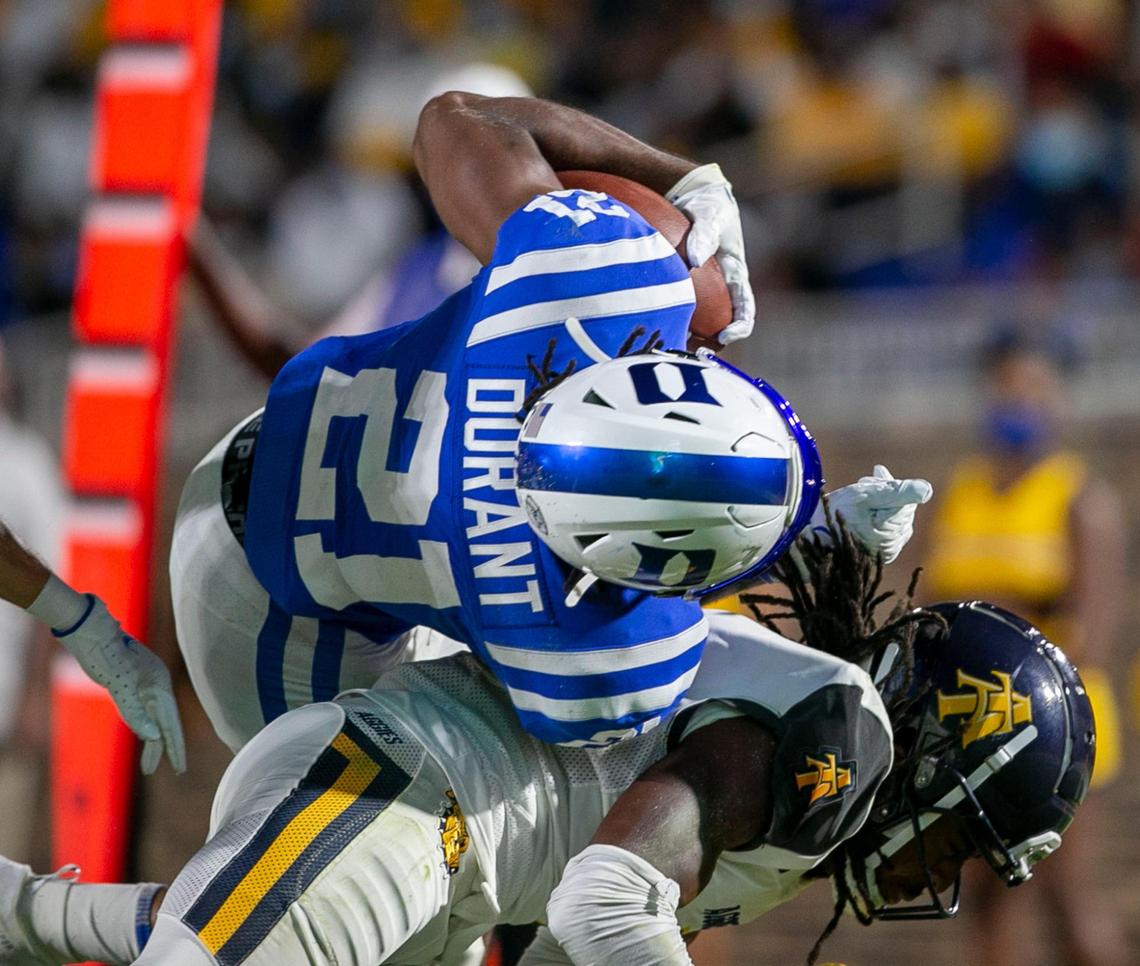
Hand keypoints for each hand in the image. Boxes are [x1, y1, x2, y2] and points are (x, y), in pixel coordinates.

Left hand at [55, 597, 186, 773]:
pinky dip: (145, 728)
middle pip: (166, 722)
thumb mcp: (120, 687)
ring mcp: (146, 684)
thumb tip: (154, 737)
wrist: (92, 634)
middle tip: (176, 771)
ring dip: (153, 742)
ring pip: (154, 718)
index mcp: (159, 685)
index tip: (180, 768)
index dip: (176, 746)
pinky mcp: (133, 684)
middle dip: (168, 748)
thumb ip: (136, 713)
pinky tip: (146, 739)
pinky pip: (144, 712)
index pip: (171, 722)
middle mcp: (156, 685)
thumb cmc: (106, 657)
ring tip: (149, 768)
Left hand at [665, 163, 754, 344]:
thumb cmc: (707, 202)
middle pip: (719, 325)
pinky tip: (646, 324)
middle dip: (708, 345)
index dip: (739, 327)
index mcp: (734, 274)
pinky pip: (674, 308)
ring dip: (684, 338)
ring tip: (666, 347)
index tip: (725, 338)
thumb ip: (704, 234)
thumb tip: (696, 260)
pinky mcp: (681, 286)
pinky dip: (665, 318)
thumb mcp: (710, 213)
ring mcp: (701, 288)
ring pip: (696, 323)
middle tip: (689, 353)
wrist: (691, 193)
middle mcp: (720, 287)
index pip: (744, 308)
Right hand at [816, 465, 932, 563]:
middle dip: (885, 494)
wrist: (810, 538)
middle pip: (901, 509)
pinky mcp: (880, 553)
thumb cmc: (834, 514)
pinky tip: (863, 511)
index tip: (872, 475)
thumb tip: (927, 490)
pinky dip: (878, 516)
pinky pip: (889, 527)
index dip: (889, 485)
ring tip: (860, 498)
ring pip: (894, 517)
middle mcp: (893, 546)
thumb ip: (897, 492)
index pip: (905, 500)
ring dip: (880, 503)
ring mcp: (887, 552)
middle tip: (863, 484)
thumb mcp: (865, 496)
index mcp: (892, 532)